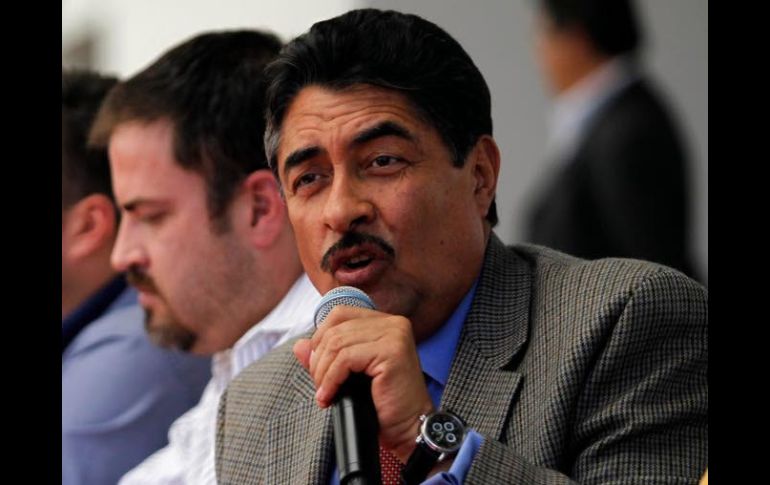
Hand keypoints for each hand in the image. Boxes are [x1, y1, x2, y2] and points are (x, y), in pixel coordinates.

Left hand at [293, 305, 433, 460]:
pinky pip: (346, 359)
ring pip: (337, 343)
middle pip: (335, 329)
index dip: (320, 337)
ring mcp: (395, 335)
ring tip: (324, 393)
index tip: (316, 366)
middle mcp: (393, 323)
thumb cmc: (383, 403)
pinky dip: (331, 379)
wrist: (409, 428)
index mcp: (385, 322)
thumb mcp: (349, 375)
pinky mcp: (392, 351)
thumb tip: (300, 346)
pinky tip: (330, 396)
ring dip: (322, 372)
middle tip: (319, 385)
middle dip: (318, 359)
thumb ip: (326, 357)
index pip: (339, 314)